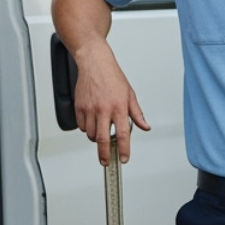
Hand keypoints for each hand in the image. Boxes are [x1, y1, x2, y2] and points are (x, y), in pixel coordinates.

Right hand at [73, 40, 150, 165]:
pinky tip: (92, 122)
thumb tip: (145, 126)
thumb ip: (137, 114)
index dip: (124, 149)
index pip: (123, 134)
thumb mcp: (130, 95)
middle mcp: (104, 109)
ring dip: (95, 139)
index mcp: (119, 107)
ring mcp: (90, 108)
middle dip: (104, 154)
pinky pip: (81, 126)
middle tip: (106, 161)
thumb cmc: (112, 77)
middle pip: (102, 139)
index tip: (124, 158)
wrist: (95, 63)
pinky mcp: (79, 107)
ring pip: (90, 134)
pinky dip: (86, 128)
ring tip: (100, 132)